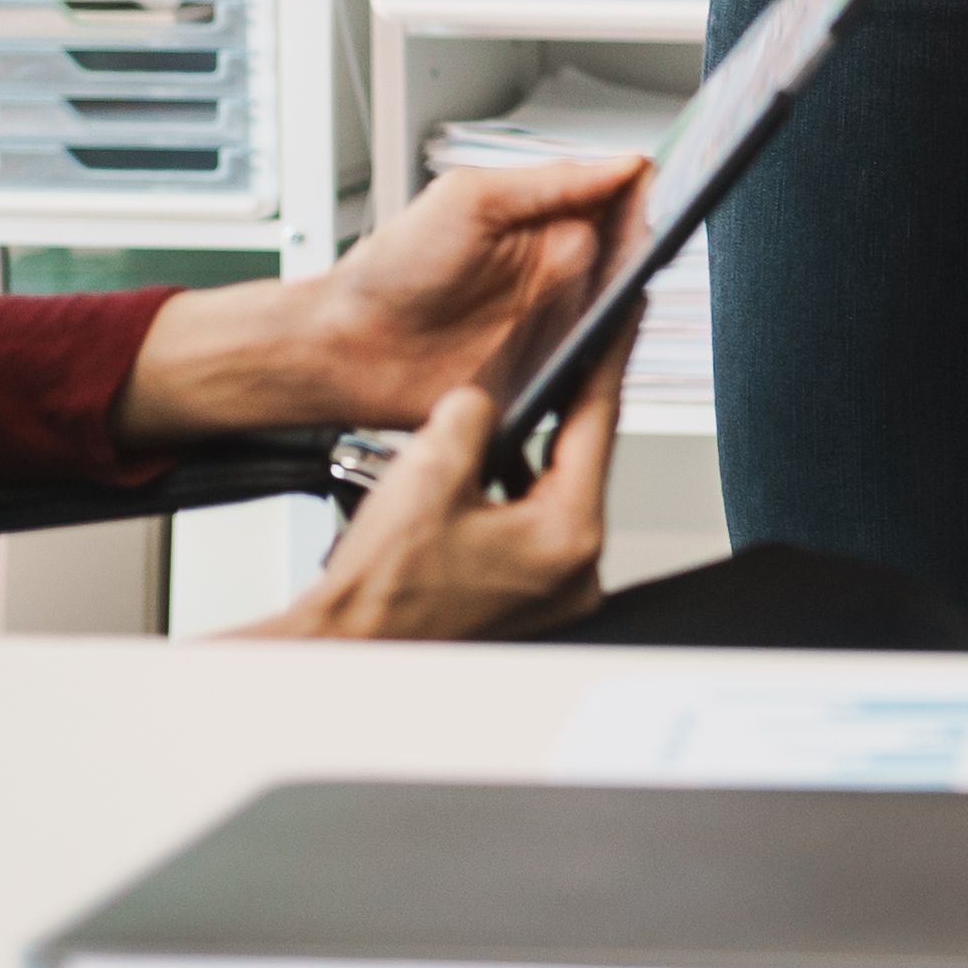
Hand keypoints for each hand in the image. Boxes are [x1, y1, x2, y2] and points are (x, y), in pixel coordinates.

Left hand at [121, 152, 641, 449]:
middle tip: (656, 249)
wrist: (345, 348)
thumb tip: (624, 164)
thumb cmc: (391, 269)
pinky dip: (607, 367)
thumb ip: (551, 183)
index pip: (622, 203)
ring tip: (630, 299)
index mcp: (547, 224)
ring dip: (631, 312)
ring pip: (622, 319)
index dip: (652, 197)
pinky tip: (606, 354)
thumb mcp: (470, 200)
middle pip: (634, 262)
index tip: (677, 189)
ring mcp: (554, 328)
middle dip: (651, 255)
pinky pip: (594, 373)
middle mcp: (559, 275)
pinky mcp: (545, 378)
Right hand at [240, 360, 623, 642]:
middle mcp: (574, 573)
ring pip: (550, 495)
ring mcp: (553, 593)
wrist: (346, 648)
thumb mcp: (430, 467)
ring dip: (522, 458)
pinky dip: (507, 496)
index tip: (620, 320)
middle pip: (577, 462)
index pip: (598, 426)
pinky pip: (530, 527)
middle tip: (556, 354)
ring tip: (496, 418)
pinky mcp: (526, 601)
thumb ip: (474, 411)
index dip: (604, 361)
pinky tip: (477, 473)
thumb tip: (486, 399)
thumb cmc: (381, 588)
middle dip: (555, 410)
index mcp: (567, 537)